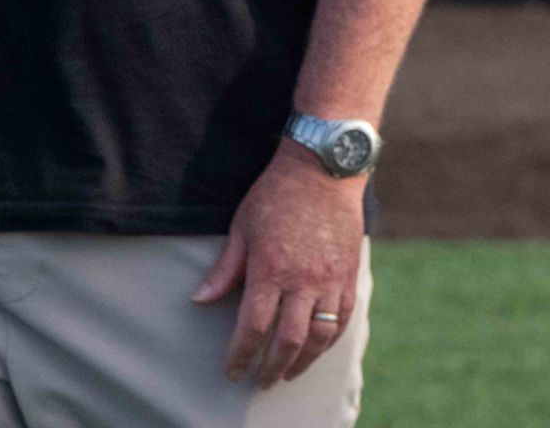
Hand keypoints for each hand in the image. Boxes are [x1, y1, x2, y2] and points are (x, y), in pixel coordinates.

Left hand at [192, 143, 365, 388]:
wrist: (326, 168)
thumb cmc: (278, 195)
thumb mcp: (242, 227)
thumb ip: (225, 269)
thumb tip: (200, 301)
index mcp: (271, 270)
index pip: (253, 328)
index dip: (240, 355)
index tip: (233, 370)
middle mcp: (303, 280)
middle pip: (288, 340)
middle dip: (272, 367)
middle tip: (261, 380)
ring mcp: (330, 277)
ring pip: (320, 334)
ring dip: (303, 360)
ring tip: (290, 372)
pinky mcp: (349, 272)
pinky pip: (343, 315)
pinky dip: (330, 338)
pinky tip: (318, 346)